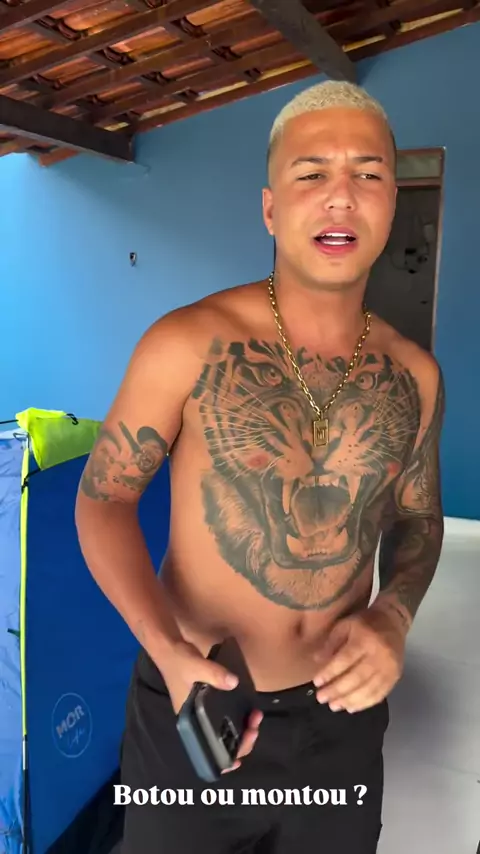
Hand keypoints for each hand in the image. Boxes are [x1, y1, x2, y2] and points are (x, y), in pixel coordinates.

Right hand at [160, 640, 262, 771]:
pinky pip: (226, 718)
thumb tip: (234, 683)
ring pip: (226, 731)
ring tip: (255, 716)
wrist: (170, 647)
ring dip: (244, 729)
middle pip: (222, 743)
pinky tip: (249, 711)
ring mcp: (203, 713)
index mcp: (191, 721)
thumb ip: (214, 674)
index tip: (240, 757)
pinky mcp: (209, 703)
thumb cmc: (178, 661)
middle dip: (243, 739)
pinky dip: (239, 719)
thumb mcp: (196, 667)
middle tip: (255, 723)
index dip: (224, 759)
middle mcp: (197, 721)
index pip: (208, 750)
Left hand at [312, 606, 406, 713]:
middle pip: (357, 677)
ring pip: (368, 689)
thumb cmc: (364, 623)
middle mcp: (380, 655)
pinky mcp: (395, 677)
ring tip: (333, 706)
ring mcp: (389, 668)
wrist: (393, 622)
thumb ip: (331, 643)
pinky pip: (380, 694)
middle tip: (321, 698)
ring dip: (349, 700)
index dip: (330, 672)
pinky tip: (351, 708)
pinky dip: (364, 704)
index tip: (317, 682)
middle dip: (337, 690)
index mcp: (365, 639)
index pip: (346, 659)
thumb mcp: (345, 625)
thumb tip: (316, 660)